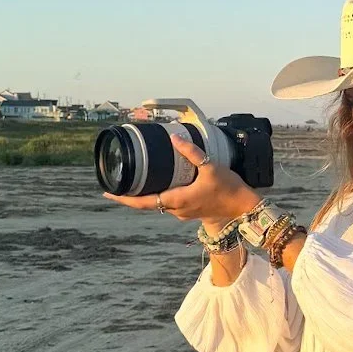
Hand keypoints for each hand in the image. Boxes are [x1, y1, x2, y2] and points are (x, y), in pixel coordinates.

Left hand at [102, 135, 261, 225]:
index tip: (109, 192)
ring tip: (135, 183)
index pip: (143, 202)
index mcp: (177, 200)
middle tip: (117, 185)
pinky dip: (160, 195)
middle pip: (147, 204)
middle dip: (131, 196)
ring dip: (146, 196)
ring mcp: (183, 213)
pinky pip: (169, 204)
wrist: (244, 207)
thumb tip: (174, 139)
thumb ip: (191, 152)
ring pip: (159, 204)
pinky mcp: (190, 211)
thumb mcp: (210, 166)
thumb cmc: (228, 188)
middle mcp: (176, 210)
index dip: (124, 199)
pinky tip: (160, 185)